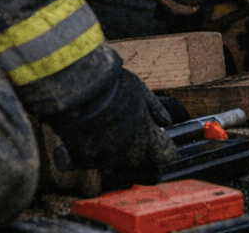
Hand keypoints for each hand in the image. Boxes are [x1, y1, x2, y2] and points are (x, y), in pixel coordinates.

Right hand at [48, 68, 177, 174]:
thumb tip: (167, 121)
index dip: (164, 152)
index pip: (163, 154)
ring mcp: (108, 156)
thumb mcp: (141, 91)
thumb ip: (155, 109)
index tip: (165, 151)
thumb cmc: (112, 87)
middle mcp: (130, 148)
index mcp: (147, 133)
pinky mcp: (87, 159)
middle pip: (135, 159)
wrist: (82, 91)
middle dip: (131, 148)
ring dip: (109, 151)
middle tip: (120, 130)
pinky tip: (86, 135)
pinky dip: (89, 153)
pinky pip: (91, 162)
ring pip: (112, 161)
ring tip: (100, 129)